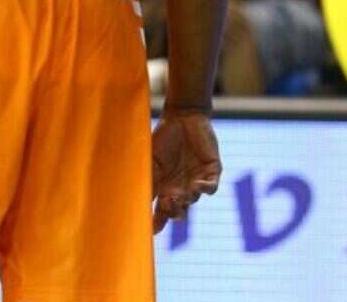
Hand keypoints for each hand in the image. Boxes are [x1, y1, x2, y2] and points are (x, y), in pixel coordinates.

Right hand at [151, 110, 221, 232]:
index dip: (158, 221)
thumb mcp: (151, 158)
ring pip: (193, 199)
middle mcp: (181, 188)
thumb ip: (146, 176)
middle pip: (178, 209)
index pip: (161, 209)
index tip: (152, 230)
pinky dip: (205, 188)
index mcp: (165, 187)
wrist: (183, 116)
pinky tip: (197, 185)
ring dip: (186, 199)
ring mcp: (197, 180)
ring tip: (179, 195)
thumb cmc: (164, 136)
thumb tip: (134, 196)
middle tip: (167, 206)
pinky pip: (211, 186)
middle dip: (173, 211)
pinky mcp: (212, 171)